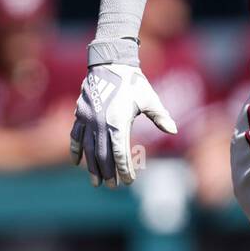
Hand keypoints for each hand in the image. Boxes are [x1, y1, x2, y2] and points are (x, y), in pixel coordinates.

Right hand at [71, 64, 176, 186]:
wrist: (110, 63)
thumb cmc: (133, 82)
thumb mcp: (149, 98)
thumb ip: (160, 116)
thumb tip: (174, 130)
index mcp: (118, 121)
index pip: (120, 153)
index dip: (123, 169)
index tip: (128, 181)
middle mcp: (100, 123)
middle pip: (103, 155)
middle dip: (107, 173)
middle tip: (112, 187)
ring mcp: (87, 119)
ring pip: (88, 149)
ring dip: (91, 167)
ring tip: (96, 182)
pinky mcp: (80, 114)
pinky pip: (75, 136)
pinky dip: (75, 150)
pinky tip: (77, 162)